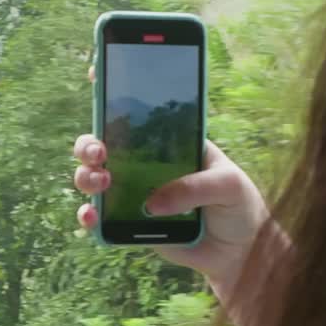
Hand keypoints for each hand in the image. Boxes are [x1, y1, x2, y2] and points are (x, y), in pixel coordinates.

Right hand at [72, 68, 272, 295]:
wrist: (239, 251)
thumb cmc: (238, 207)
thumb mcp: (228, 185)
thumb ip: (195, 188)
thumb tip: (152, 202)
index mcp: (170, 141)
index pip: (139, 110)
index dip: (115, 88)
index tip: (98, 73)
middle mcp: (145, 162)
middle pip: (102, 143)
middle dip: (89, 143)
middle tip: (99, 151)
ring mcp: (134, 192)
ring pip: (93, 177)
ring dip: (86, 176)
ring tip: (102, 182)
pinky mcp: (130, 223)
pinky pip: (100, 217)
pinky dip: (89, 215)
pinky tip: (92, 215)